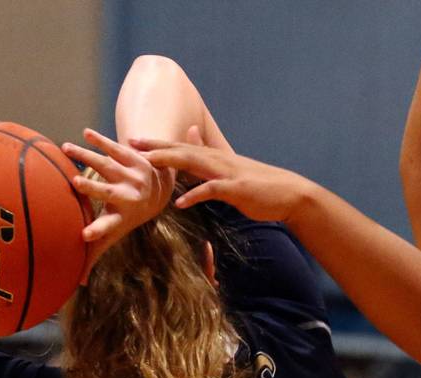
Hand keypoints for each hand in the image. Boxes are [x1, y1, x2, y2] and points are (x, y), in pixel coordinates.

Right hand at [62, 128, 174, 282]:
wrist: (160, 189)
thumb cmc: (127, 216)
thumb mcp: (115, 234)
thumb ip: (96, 256)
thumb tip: (79, 285)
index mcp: (120, 218)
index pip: (107, 228)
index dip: (96, 231)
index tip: (84, 235)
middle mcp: (127, 196)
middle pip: (107, 192)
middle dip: (93, 189)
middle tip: (76, 183)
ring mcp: (131, 175)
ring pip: (106, 165)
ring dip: (87, 156)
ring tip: (66, 147)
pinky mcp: (133, 157)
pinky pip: (114, 147)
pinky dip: (100, 140)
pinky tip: (85, 133)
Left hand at [131, 138, 315, 223]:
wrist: (289, 193)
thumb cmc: (257, 184)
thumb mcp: (229, 165)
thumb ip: (206, 151)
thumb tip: (189, 131)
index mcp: (214, 157)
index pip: (181, 147)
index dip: (157, 143)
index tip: (134, 140)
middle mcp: (218, 160)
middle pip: (183, 150)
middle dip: (157, 146)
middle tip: (131, 142)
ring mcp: (228, 173)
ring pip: (195, 163)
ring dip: (171, 161)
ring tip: (149, 162)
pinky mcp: (237, 189)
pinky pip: (212, 191)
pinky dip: (196, 195)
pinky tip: (180, 203)